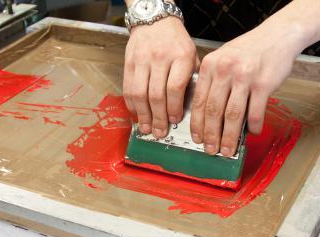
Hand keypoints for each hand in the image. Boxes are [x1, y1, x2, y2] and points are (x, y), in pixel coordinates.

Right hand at [123, 17, 197, 137]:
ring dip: (143, 115)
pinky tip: (137, 115)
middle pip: (156, 94)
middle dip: (158, 118)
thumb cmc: (176, 42)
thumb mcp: (192, 56)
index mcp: (181, 56)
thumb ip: (191, 79)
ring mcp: (142, 60)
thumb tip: (188, 109)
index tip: (175, 120)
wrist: (155, 21)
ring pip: (139, 94)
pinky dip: (132, 105)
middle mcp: (160, 58)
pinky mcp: (129, 63)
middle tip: (160, 132)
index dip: (173, 108)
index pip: (175, 88)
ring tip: (147, 128)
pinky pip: (127, 88)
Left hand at [190, 24, 303, 156]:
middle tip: (211, 150)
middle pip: (213, 111)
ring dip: (229, 136)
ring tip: (228, 149)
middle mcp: (224, 70)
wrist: (278, 35)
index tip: (197, 138)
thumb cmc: (249, 50)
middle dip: (211, 135)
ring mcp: (244, 77)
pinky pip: (255, 112)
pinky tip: (252, 133)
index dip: (197, 124)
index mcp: (210, 65)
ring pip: (232, 115)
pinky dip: (253, 126)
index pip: (199, 101)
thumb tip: (207, 116)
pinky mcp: (263, 83)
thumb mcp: (222, 58)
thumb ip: (213, 82)